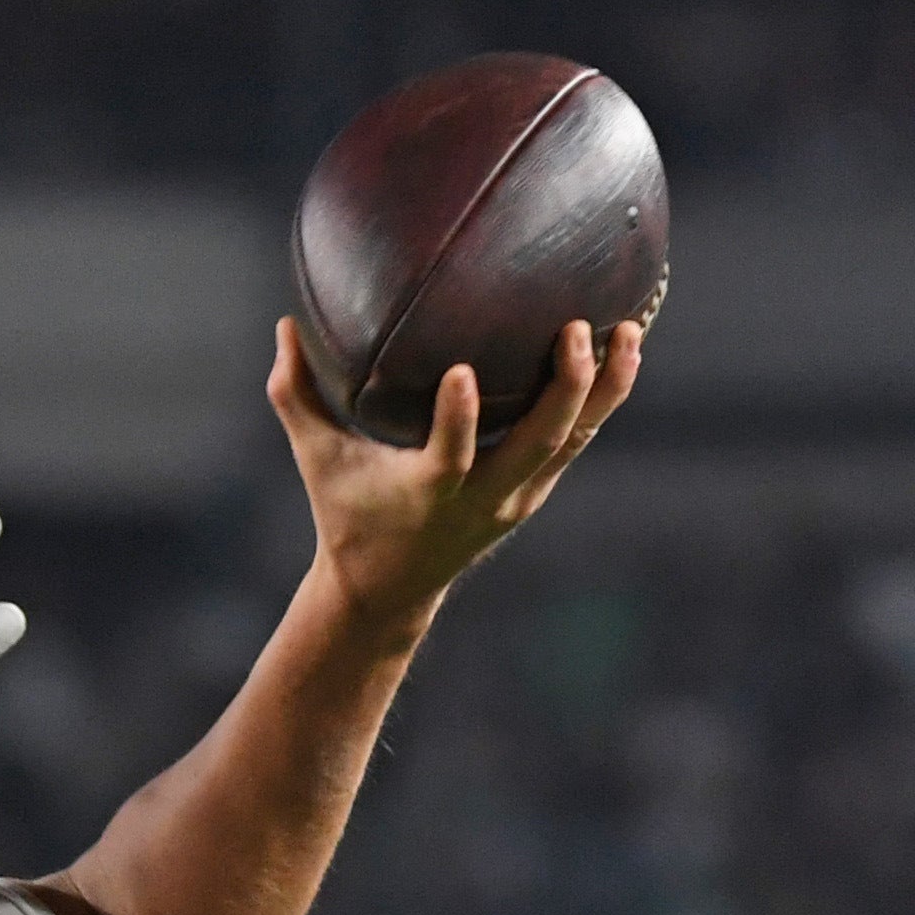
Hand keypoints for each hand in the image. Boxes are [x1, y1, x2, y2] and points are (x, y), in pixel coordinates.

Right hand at [271, 315, 642, 637]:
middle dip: (564, 389)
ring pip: (573, 440)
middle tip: (576, 330)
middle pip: (538, 444)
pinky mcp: (534, 489)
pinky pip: (578, 438)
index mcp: (427, 491)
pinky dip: (603, 397)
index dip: (459, 419)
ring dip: (605, 389)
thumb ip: (296, 396)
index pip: (449, 455)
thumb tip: (284, 325)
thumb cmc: (346, 512)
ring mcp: (517, 496)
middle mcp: (482, 496)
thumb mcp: (317, 460)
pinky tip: (625, 348)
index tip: (463, 372)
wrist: (387, 589)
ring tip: (630, 331)